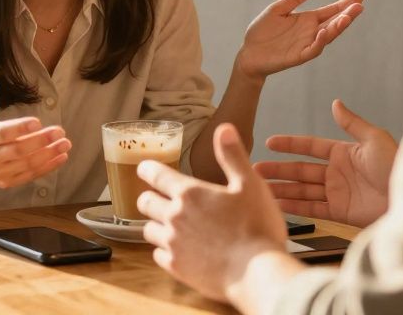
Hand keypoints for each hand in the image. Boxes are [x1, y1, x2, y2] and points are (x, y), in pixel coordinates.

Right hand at [0, 81, 70, 190]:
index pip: (2, 133)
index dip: (20, 128)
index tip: (38, 122)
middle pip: (18, 150)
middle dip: (40, 141)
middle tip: (60, 131)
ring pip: (27, 165)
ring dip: (48, 154)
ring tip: (65, 143)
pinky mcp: (9, 182)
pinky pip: (31, 175)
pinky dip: (48, 167)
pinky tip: (62, 156)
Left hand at [137, 124, 294, 304]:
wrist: (257, 273)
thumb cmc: (257, 226)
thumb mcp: (250, 184)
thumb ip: (233, 156)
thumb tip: (224, 128)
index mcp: (189, 193)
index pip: (155, 175)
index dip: (147, 169)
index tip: (145, 168)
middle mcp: (174, 217)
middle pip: (145, 203)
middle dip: (149, 197)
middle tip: (158, 197)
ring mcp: (173, 244)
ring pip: (148, 230)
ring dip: (156, 225)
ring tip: (171, 225)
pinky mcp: (177, 269)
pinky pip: (158, 256)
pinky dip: (165, 251)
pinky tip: (179, 250)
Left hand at [235, 0, 363, 79]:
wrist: (249, 53)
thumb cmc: (263, 31)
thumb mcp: (277, 9)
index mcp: (308, 20)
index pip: (331, 11)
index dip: (345, 4)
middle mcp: (311, 32)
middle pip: (334, 23)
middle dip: (347, 15)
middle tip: (359, 6)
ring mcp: (306, 44)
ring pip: (327, 36)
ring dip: (337, 28)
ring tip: (347, 17)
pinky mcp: (298, 56)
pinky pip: (312, 50)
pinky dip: (319, 42)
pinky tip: (323, 32)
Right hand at [253, 99, 396, 227]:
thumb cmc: (397, 166)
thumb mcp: (375, 139)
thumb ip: (352, 123)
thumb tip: (335, 103)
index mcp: (344, 153)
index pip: (310, 146)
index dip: (290, 144)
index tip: (271, 143)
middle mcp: (338, 172)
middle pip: (301, 169)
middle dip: (278, 169)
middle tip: (256, 168)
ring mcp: (337, 193)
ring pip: (302, 189)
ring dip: (282, 187)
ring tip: (260, 186)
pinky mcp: (340, 212)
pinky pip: (312, 208)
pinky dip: (295, 206)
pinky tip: (278, 203)